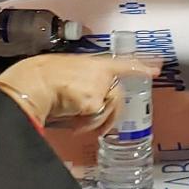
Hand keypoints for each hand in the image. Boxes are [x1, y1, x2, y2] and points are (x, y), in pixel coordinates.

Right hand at [0, 54, 160, 133]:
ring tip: (74, 122)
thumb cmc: (39, 74)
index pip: (123, 64)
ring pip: (106, 111)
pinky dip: (84, 126)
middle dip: (110, 114)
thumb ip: (82, 77)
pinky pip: (94, 121)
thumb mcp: (65, 68)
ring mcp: (100, 89)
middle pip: (116, 97)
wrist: (32, 82)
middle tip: (96, 126)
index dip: (140, 67)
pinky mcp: (95, 104)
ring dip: (94, 122)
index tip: (155, 70)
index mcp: (94, 63)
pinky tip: (71, 123)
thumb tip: (82, 92)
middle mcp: (101, 74)